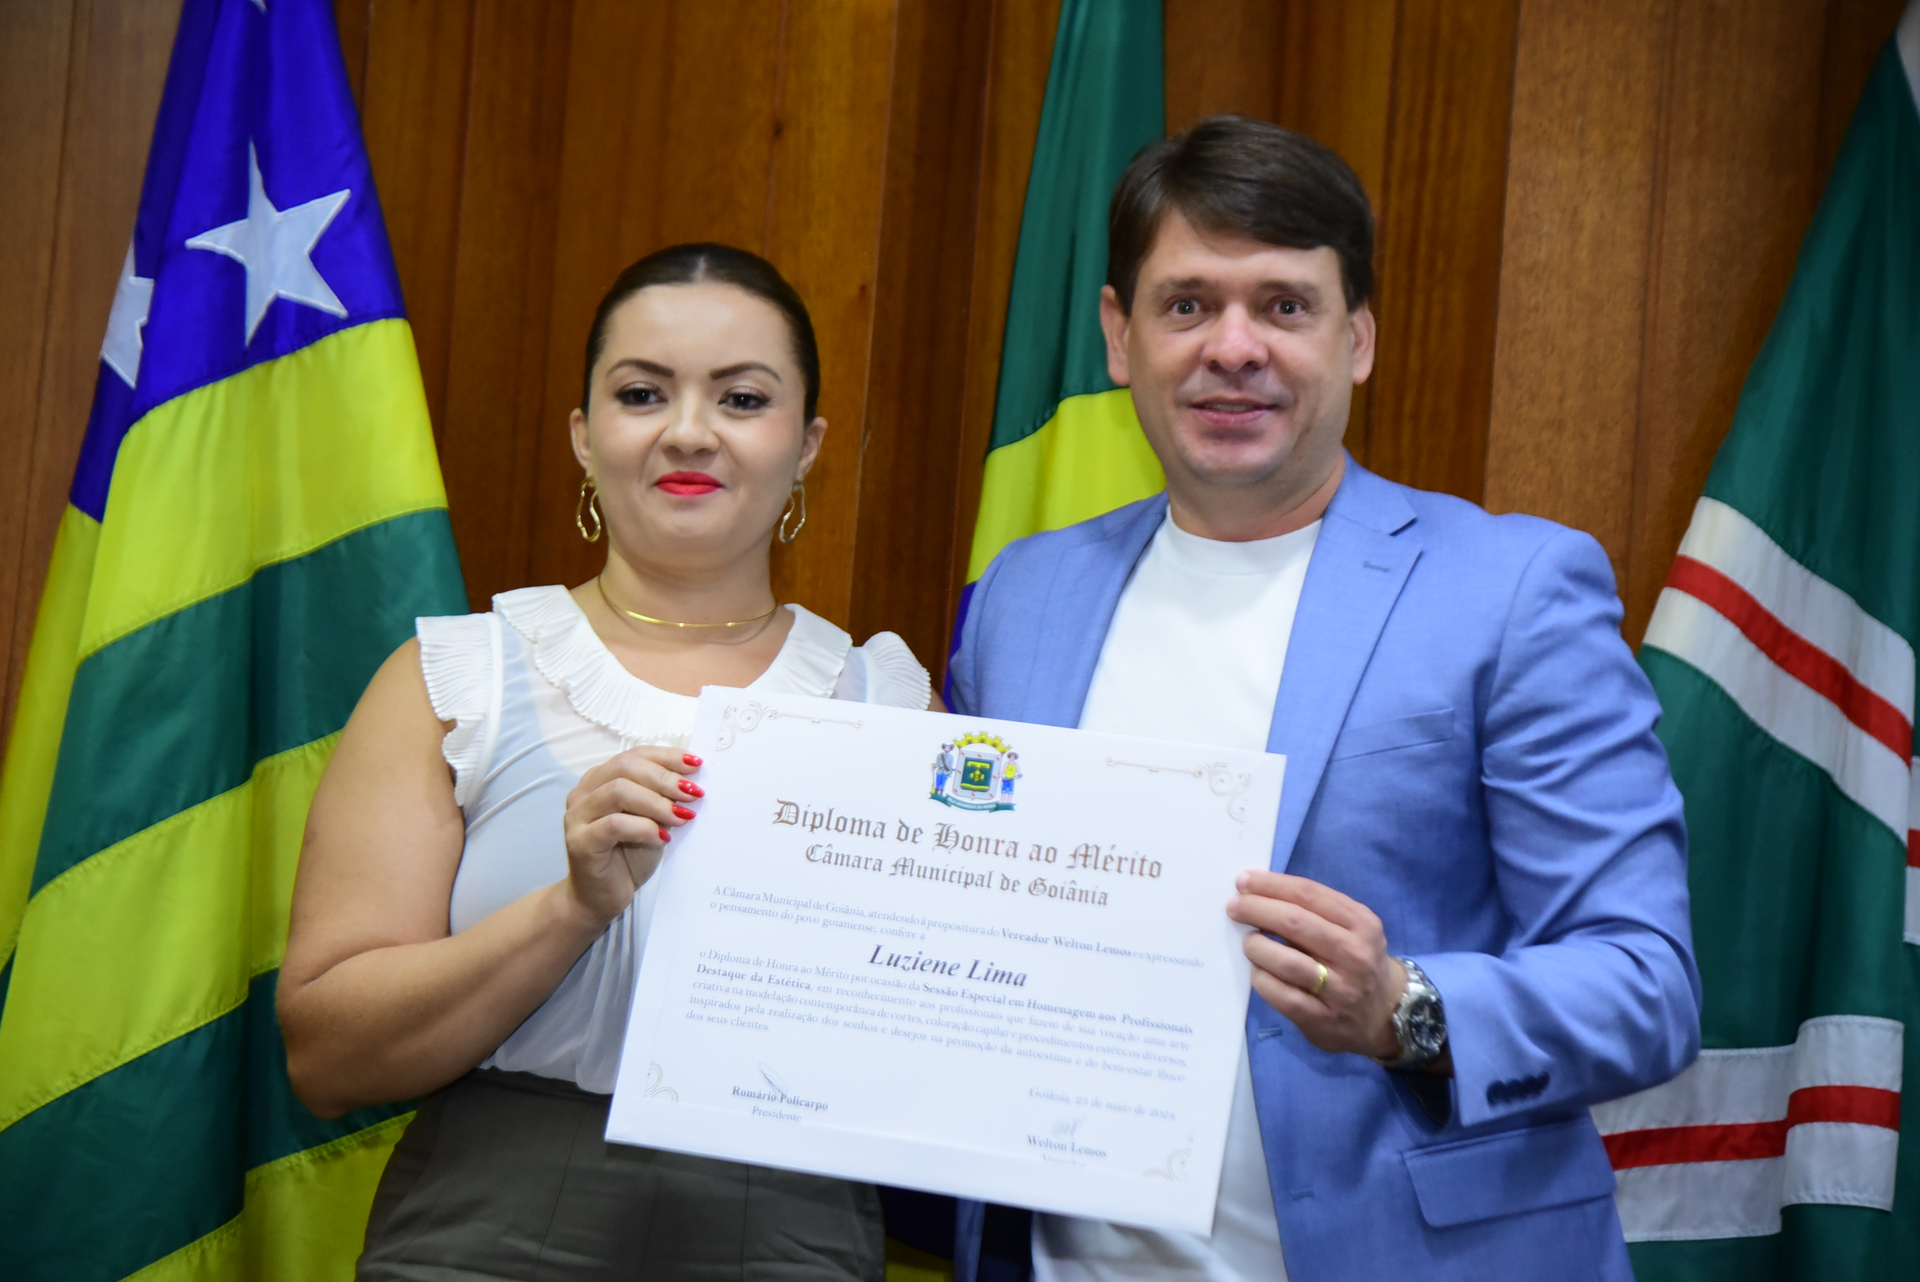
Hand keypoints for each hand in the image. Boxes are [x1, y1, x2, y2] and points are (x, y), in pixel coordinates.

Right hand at [561, 747, 703, 924]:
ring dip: (657, 802)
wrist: (599, 898)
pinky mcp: (579, 842)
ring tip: (681, 817)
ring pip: (619, 791)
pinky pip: (614, 825)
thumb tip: (692, 782)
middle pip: (626, 767)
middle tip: (693, 794)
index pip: (634, 754)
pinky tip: (661, 838)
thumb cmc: (627, 857)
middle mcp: (584, 792)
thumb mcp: (652, 821)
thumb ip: (663, 799)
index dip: (666, 756)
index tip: (696, 765)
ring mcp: (577, 816)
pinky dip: (643, 828)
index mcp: (600, 779)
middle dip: (665, 778)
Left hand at [1227, 871, 1403, 1059]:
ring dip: (1258, 946)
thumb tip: (1260, 892)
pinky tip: (1257, 971)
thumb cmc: (1357, 960)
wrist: (1386, 1013)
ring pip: (1287, 962)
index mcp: (1362, 924)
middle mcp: (1355, 954)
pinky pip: (1282, 996)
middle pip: (1295, 923)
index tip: (1244, 881)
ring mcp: (1341, 990)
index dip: (1272, 885)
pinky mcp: (1323, 1019)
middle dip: (1257, 909)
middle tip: (1235, 907)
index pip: (1309, 894)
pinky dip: (1262, 979)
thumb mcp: (1352, 929)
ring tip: (1249, 942)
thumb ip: (1316, 911)